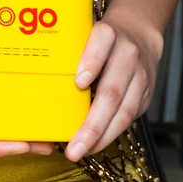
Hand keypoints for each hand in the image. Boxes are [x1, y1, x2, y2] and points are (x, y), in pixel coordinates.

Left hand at [64, 11, 161, 160]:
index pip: (102, 43)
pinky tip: (94, 145)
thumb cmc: (102, 38)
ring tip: (81, 151)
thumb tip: (36, 69)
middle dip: (92, 124)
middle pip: (111, 91)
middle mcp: (127, 55)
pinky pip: (129, 119)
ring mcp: (140, 77)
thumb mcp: (85, 30)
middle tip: (74, 145)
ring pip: (123, 112)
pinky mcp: (146, 96)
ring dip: (101, 137)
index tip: (79, 82)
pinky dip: (110, 135)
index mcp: (108, 34)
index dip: (91, 62)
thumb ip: (70, 46)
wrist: (140, 35)